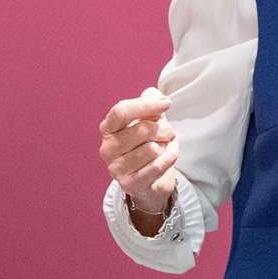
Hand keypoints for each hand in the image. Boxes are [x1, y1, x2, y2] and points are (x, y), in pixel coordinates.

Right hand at [99, 87, 178, 231]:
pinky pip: (157, 166)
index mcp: (108, 128)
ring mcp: (116, 168)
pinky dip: (170, 157)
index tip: (166, 103)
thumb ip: (150, 102)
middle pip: (143, 129)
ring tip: (165, 146)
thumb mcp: (148, 119)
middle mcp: (107, 148)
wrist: (149, 178)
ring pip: (152, 148)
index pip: (121, 111)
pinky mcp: (129, 184)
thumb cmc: (147, 143)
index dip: (146, 105)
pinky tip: (170, 154)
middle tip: (168, 133)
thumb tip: (154, 95)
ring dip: (167, 145)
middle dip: (164, 129)